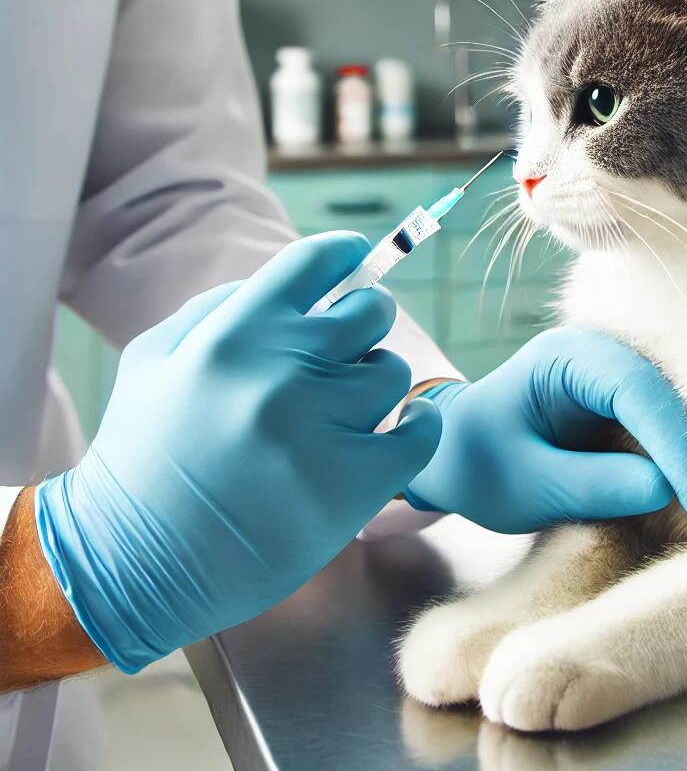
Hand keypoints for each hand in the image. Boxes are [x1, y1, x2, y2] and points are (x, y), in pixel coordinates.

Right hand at [34, 233, 440, 673]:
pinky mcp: (353, 484)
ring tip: (343, 412)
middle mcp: (281, 371)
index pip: (315, 261)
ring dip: (375, 385)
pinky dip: (417, 427)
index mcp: (233, 334)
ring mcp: (320, 427)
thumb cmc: (143, 458)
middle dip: (365, 324)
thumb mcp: (154, 360)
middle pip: (370, 313)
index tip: (354, 259)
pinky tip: (398, 432)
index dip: (344, 253)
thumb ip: (218, 308)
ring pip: (392, 372)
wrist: (133, 566)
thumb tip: (293, 287)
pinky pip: (420, 431)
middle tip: (349, 350)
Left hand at [405, 328, 686, 533]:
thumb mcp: (525, 486)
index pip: (635, 390)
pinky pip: (666, 424)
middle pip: (668, 391)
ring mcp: (616, 375)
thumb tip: (665, 487)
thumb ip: (590, 484)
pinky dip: (685, 458)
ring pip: (676, 406)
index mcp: (565, 358)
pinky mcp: (626, 402)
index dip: (677, 445)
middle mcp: (598, 353)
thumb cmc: (478, 465)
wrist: (456, 455)